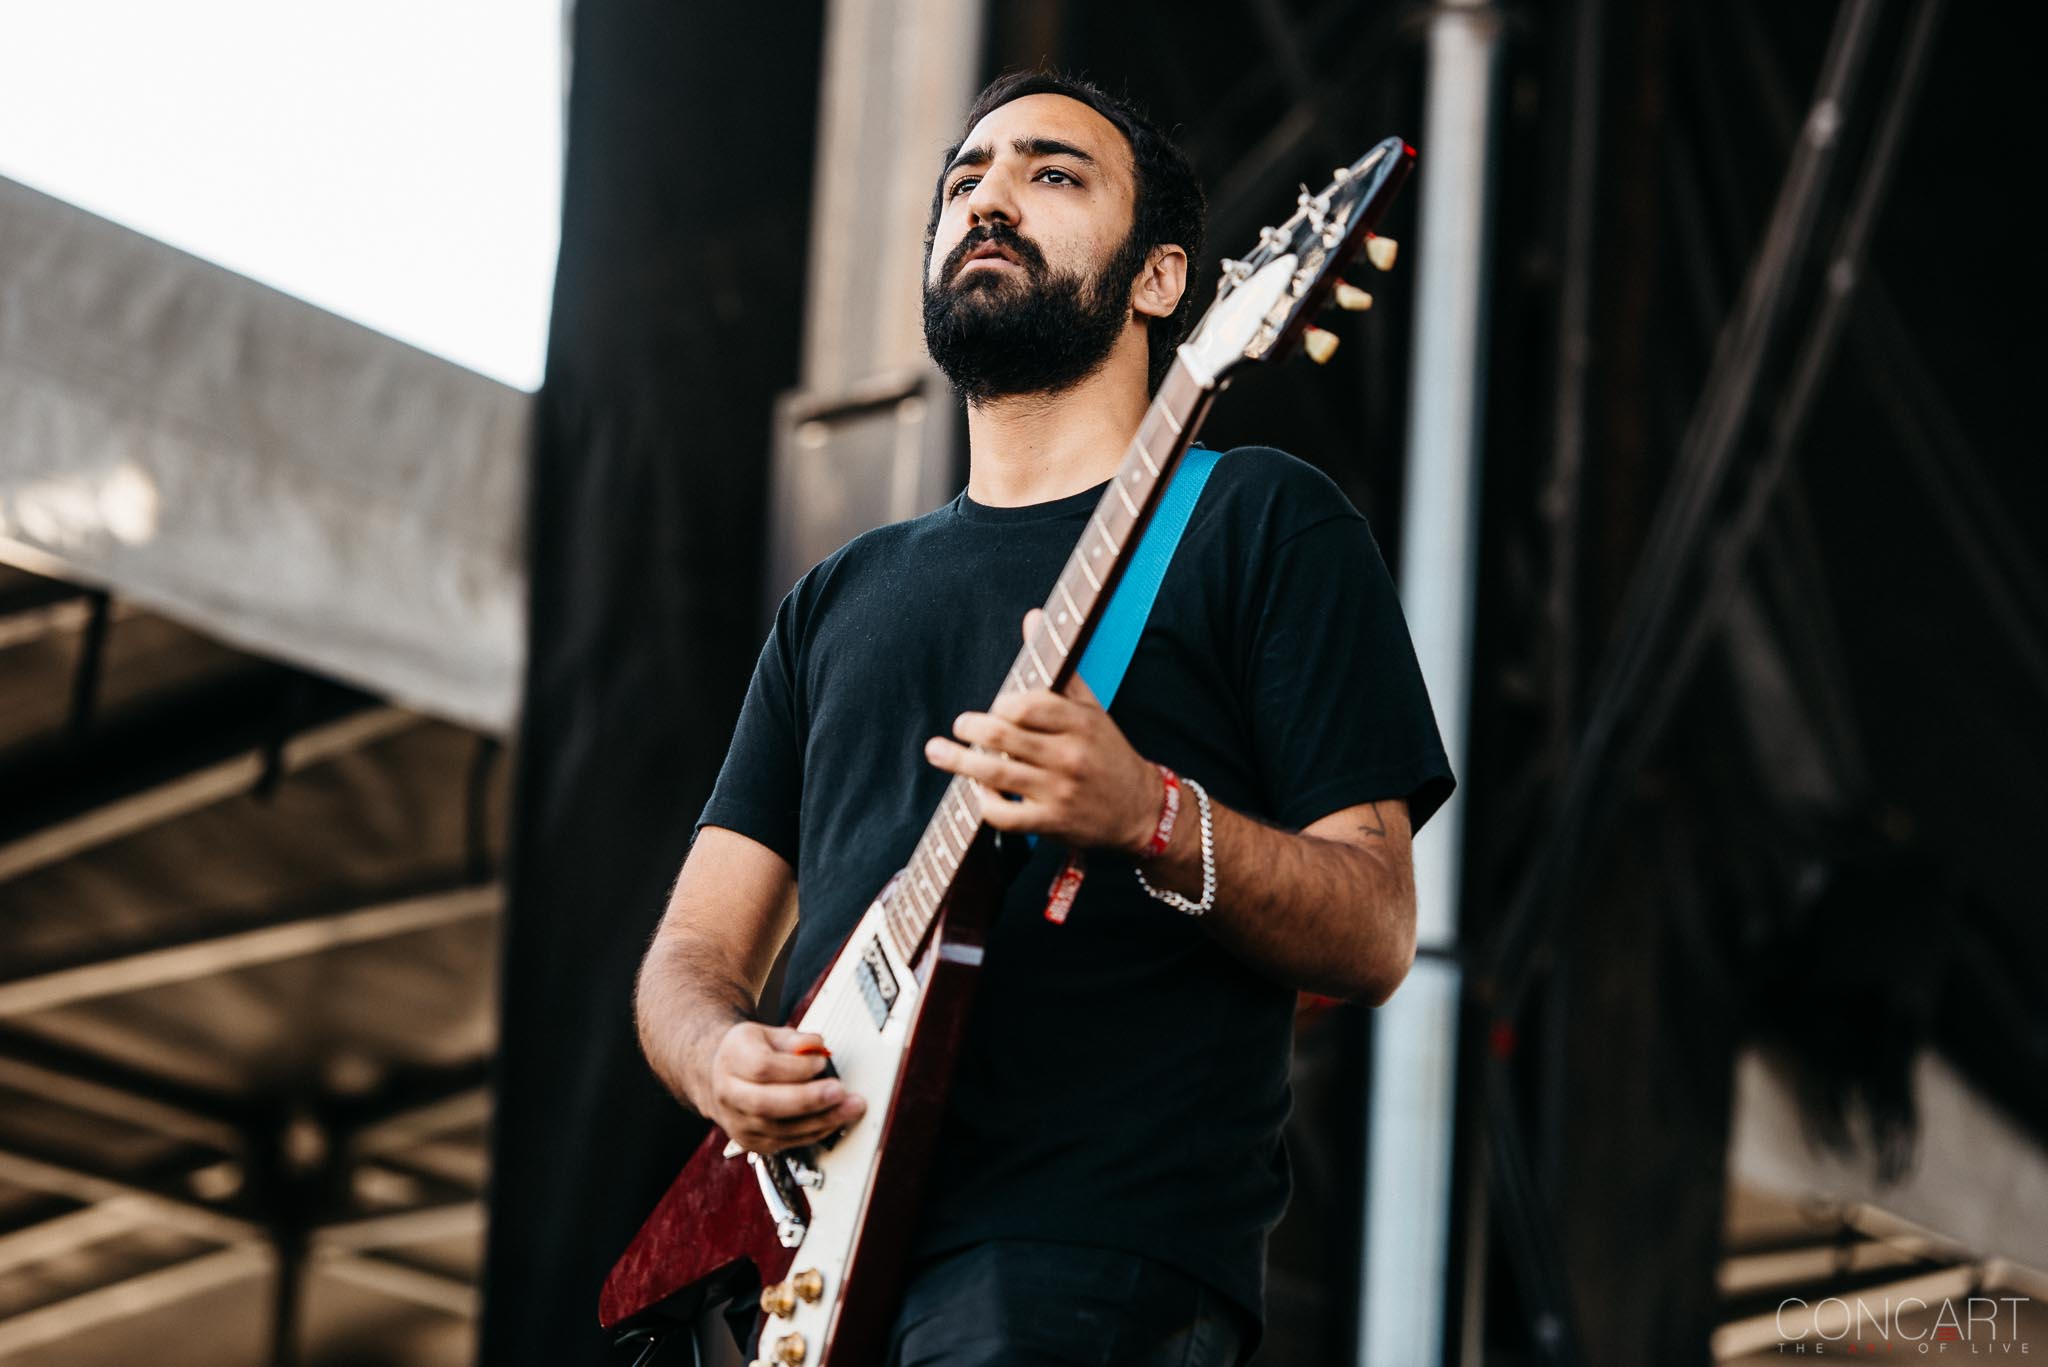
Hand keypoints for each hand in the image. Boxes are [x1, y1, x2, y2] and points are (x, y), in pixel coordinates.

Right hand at [703, 1022, 864, 1152]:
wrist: (720, 1076)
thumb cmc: (750, 1052)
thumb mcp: (769, 1034)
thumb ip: (794, 1039)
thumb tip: (816, 1045)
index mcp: (732, 1059)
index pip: (761, 1068)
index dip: (795, 1068)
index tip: (821, 1062)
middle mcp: (729, 1093)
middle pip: (766, 1103)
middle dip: (808, 1099)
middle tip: (839, 1091)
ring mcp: (737, 1122)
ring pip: (778, 1128)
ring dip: (820, 1120)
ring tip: (849, 1107)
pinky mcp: (751, 1142)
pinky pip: (785, 1142)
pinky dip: (814, 1132)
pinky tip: (834, 1120)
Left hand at [922, 609, 1163, 854]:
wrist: (1141, 811)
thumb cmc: (1107, 752)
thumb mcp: (1090, 707)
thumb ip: (1058, 667)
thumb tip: (1032, 616)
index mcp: (1080, 721)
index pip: (1026, 703)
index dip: (1002, 704)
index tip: (997, 708)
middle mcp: (1070, 755)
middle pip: (1001, 735)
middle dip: (969, 728)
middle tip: (959, 726)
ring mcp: (1060, 791)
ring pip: (994, 774)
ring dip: (958, 761)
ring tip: (937, 751)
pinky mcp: (1052, 823)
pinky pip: (1004, 815)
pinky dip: (984, 802)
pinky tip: (979, 791)